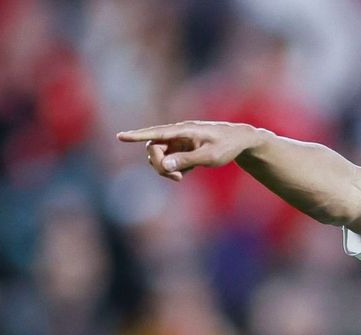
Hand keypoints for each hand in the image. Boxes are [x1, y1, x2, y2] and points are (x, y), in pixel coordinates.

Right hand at [116, 121, 262, 181]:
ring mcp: (179, 141)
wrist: (240, 141)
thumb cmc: (226, 146)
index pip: (156, 133)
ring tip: (180, 178)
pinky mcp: (182, 149)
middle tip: (175, 178)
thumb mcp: (209, 156)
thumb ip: (186, 161)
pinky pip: (169, 161)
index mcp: (183, 131)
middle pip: (153, 148)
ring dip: (164, 169)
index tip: (120, 136)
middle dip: (158, 164)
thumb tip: (164, 165)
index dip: (137, 136)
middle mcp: (178, 134)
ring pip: (159, 156)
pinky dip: (173, 170)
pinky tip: (187, 172)